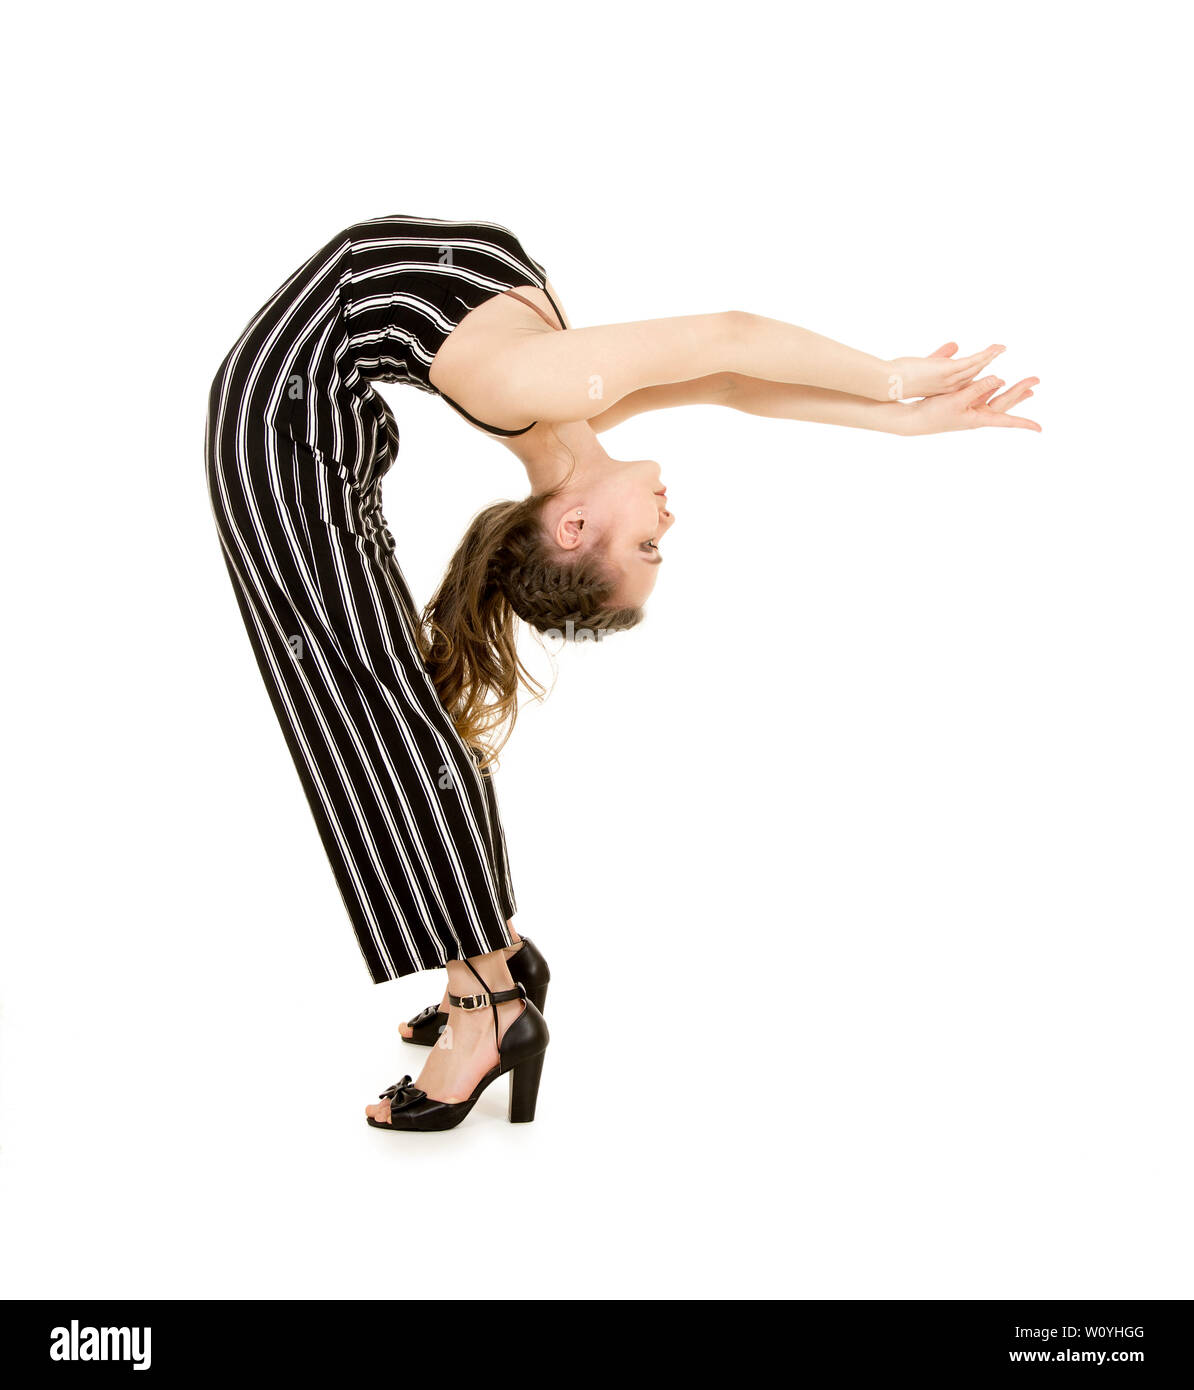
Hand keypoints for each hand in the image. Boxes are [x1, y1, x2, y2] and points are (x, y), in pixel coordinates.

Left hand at [886, 342, 1006, 399]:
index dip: (979, 379)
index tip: (992, 375)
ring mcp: (950, 379)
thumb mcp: (924, 366)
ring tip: (1002, 349)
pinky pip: (973, 362)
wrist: (890, 384)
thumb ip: (940, 355)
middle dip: (991, 376)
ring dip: (991, 357)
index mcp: (944, 387)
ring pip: (977, 368)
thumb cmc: (901, 378)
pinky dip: (987, 354)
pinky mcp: (948, 371)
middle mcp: (950, 386)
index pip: (966, 382)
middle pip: (975, 377)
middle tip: (1005, 372)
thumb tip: (955, 344)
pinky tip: (997, 349)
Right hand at [907, 374, 1041, 433]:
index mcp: (979, 418)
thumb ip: (979, 388)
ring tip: (1028, 389)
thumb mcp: (958, 399)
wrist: (914, 420)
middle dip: (1021, 392)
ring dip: (1012, 392)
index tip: (1040, 429)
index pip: (1007, 420)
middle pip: (1005, 402)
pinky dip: (993, 388)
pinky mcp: (962, 404)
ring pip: (997, 398)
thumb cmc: (934, 414)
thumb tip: (1000, 378)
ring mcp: (970, 409)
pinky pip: (983, 394)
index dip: (1024, 423)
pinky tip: (998, 382)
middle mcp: (978, 415)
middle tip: (1036, 380)